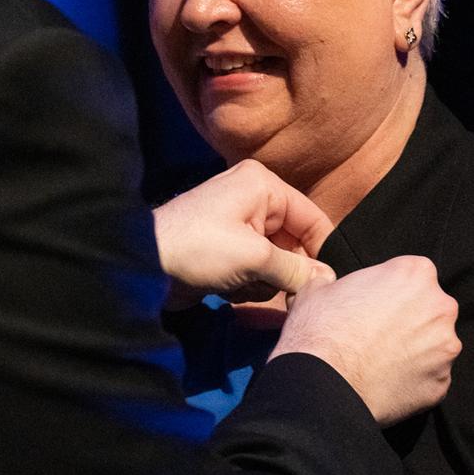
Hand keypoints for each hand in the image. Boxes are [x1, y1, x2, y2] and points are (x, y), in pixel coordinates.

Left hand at [153, 159, 335, 309]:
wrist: (145, 266)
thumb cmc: (198, 249)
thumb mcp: (254, 258)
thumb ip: (296, 270)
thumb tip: (328, 280)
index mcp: (262, 185)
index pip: (312, 218)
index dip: (322, 252)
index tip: (327, 285)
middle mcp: (252, 198)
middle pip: (294, 243)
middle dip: (285, 271)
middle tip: (275, 288)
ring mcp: (237, 224)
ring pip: (275, 261)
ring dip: (264, 280)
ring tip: (241, 284)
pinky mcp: (225, 248)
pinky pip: (255, 268)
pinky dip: (248, 283)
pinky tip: (229, 289)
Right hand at [272, 255, 459, 425]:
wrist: (324, 384)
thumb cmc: (322, 331)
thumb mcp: (317, 288)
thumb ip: (334, 281)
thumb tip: (327, 284)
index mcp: (414, 273)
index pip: (413, 274)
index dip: (392, 289)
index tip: (377, 302)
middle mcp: (439, 307)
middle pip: (430, 308)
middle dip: (410, 318)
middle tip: (378, 332)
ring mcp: (445, 347)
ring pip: (433, 344)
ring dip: (414, 350)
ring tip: (380, 360)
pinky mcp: (442, 382)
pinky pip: (431, 376)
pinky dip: (414, 378)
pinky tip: (387, 380)